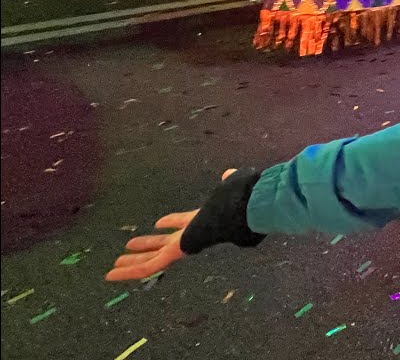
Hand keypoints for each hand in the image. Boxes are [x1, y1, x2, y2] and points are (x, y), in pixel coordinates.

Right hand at [105, 168, 235, 281]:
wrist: (238, 213)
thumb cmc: (235, 199)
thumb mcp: (228, 187)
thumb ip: (228, 181)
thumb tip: (229, 173)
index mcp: (201, 220)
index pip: (182, 223)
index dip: (172, 222)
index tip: (159, 222)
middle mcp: (189, 236)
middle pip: (163, 243)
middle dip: (147, 244)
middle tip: (131, 246)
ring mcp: (181, 247)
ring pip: (151, 259)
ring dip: (133, 261)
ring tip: (116, 263)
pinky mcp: (174, 254)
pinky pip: (147, 267)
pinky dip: (128, 272)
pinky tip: (111, 274)